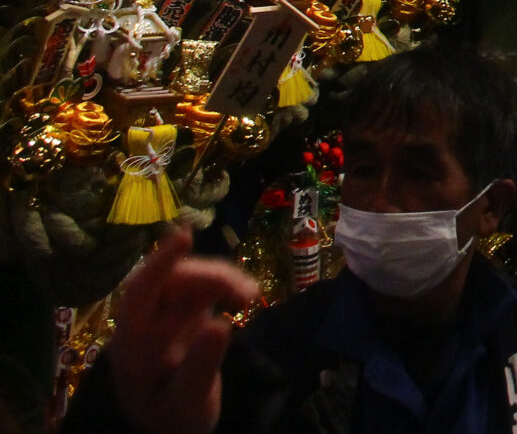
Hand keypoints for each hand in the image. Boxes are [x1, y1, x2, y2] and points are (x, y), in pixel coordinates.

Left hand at [108, 229, 257, 433]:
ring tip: (251, 296)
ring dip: (222, 278)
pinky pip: (205, 288)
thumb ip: (200, 366)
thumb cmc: (172, 420)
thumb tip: (221, 322)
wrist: (174, 431)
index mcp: (132, 344)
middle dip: (209, 275)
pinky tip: (246, 296)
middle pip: (172, 280)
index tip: (185, 235)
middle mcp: (145, 322)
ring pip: (191, 279)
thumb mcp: (186, 402)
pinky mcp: (185, 315)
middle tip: (246, 293)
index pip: (139, 293)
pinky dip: (228, 286)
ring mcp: (165, 316)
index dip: (160, 262)